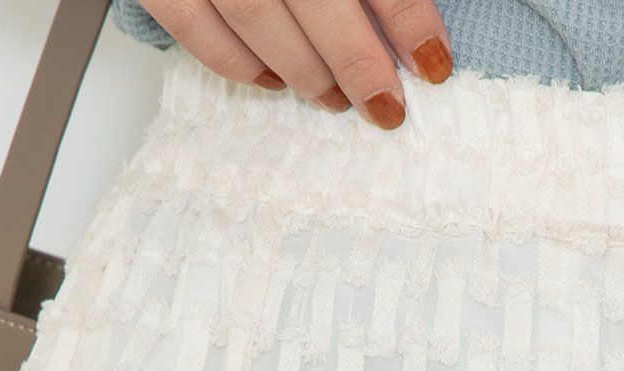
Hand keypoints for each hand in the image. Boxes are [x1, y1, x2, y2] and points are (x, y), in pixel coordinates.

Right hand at [141, 0, 453, 128]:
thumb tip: (407, 15)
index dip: (406, 16)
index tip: (433, 61)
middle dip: (355, 59)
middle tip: (384, 104)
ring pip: (253, 12)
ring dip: (302, 69)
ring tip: (334, 97)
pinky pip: (189, 20)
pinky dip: (232, 62)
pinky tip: (270, 81)